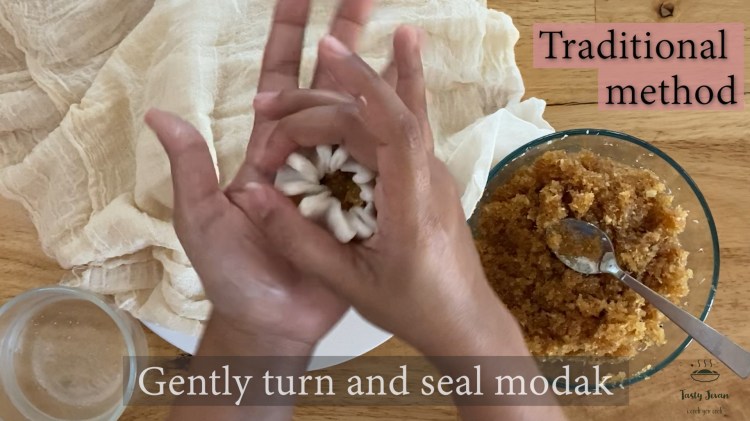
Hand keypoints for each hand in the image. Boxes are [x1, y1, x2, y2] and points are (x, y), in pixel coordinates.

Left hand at [145, 0, 373, 352]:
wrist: (273, 320)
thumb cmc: (232, 273)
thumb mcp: (202, 219)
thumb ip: (190, 168)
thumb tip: (159, 113)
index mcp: (269, 147)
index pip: (280, 79)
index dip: (289, 34)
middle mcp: (308, 152)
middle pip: (329, 84)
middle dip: (344, 39)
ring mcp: (340, 176)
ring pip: (361, 116)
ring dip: (377, 76)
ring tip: (401, 38)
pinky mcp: (365, 203)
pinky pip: (383, 162)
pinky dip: (399, 130)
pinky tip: (415, 103)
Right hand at [247, 29, 530, 357]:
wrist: (463, 319)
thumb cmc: (413, 308)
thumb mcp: (348, 283)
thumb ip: (298, 240)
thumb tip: (251, 193)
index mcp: (414, 204)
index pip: (395, 127)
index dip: (364, 84)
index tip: (328, 53)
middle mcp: (428, 177)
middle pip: (375, 118)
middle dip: (315, 105)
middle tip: (262, 110)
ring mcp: (429, 173)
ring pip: (386, 117)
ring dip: (339, 100)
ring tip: (299, 80)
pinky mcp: (423, 176)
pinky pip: (397, 128)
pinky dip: (375, 101)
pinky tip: (382, 65)